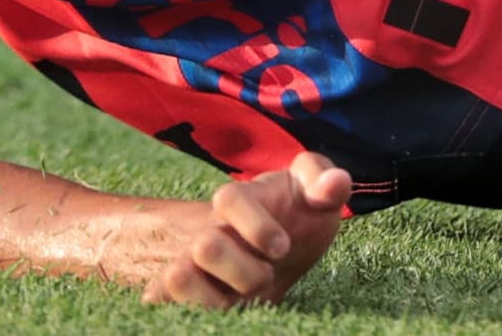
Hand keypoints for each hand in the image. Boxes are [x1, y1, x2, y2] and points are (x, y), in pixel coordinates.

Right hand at [132, 153, 352, 305]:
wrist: (276, 252)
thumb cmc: (297, 218)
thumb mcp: (316, 198)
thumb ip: (325, 182)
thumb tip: (336, 183)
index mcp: (239, 203)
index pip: (228, 198)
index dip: (255, 224)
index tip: (282, 246)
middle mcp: (211, 233)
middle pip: (204, 246)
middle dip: (244, 271)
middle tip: (267, 277)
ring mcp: (194, 267)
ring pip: (176, 280)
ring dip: (214, 301)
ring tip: (244, 304)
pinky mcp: (187, 299)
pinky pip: (165, 306)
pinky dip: (177, 315)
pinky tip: (216, 319)